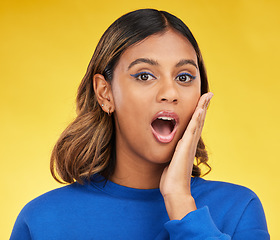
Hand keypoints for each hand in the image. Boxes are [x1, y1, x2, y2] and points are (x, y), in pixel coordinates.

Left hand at [159, 92, 212, 219]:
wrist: (175, 189)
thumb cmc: (172, 177)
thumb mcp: (172, 160)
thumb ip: (173, 153)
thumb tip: (170, 151)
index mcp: (186, 144)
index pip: (194, 125)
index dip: (198, 113)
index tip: (201, 102)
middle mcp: (190, 142)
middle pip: (199, 120)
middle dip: (203, 106)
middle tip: (208, 94)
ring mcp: (189, 144)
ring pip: (197, 122)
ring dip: (202, 108)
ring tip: (207, 96)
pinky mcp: (185, 147)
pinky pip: (192, 130)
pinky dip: (197, 119)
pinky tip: (200, 110)